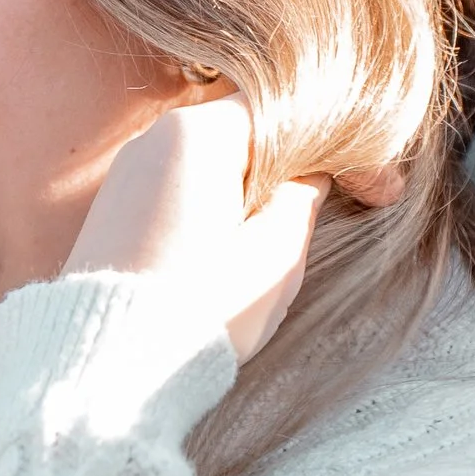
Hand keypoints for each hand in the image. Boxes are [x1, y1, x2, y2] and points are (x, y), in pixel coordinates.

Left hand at [67, 91, 321, 358]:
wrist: (108, 365)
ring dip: (247, 194)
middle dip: (285, 170)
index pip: (283, 110)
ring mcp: (126, 171)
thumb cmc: (203, 307)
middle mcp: (154, 136)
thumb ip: (303, 197)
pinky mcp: (111, 208)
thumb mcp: (276, 253)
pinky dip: (209, 209)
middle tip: (317, 217)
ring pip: (209, 163)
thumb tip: (310, 174)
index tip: (365, 189)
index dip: (330, 144)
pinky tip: (220, 256)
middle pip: (243, 133)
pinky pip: (176, 189)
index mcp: (198, 133)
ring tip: (264, 248)